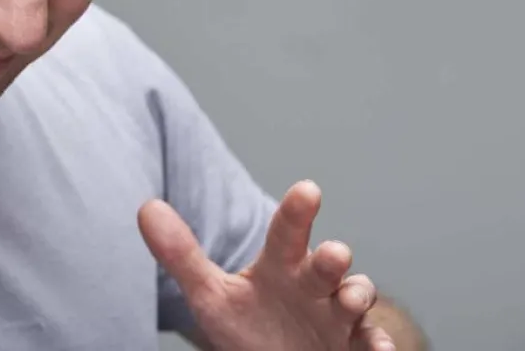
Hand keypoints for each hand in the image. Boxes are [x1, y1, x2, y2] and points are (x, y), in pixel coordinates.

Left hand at [139, 181, 394, 350]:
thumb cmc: (250, 325)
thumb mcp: (212, 296)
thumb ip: (182, 256)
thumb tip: (146, 207)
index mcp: (282, 266)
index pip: (287, 233)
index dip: (297, 212)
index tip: (308, 189)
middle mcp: (315, 286)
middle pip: (327, 265)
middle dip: (334, 259)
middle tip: (334, 253)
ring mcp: (337, 318)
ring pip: (357, 298)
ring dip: (358, 295)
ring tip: (351, 300)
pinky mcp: (352, 347)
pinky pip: (373, 342)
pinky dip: (379, 344)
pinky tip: (376, 349)